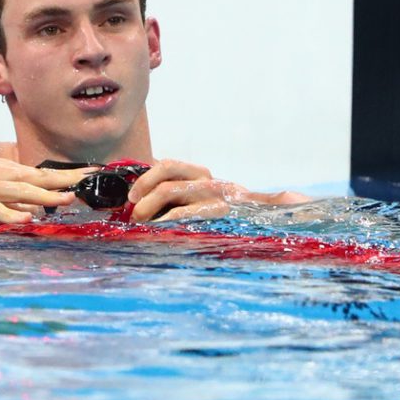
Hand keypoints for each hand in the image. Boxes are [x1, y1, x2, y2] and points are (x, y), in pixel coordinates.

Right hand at [0, 143, 92, 223]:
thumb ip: (5, 195)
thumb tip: (30, 207)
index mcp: (3, 171)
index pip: (43, 173)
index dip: (69, 174)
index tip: (94, 172)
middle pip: (39, 178)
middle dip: (67, 180)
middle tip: (94, 180)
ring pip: (21, 192)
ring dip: (45, 196)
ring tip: (69, 199)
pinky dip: (11, 213)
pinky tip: (26, 218)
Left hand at [126, 159, 308, 222]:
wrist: (268, 222)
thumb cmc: (225, 214)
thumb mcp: (202, 199)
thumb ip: (177, 195)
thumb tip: (139, 198)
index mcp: (201, 175)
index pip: (169, 165)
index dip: (146, 178)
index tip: (131, 195)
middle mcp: (209, 182)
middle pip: (167, 178)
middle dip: (144, 195)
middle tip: (134, 214)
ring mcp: (216, 198)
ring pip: (173, 193)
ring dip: (150, 208)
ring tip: (142, 224)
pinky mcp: (221, 215)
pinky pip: (187, 217)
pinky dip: (167, 224)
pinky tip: (160, 233)